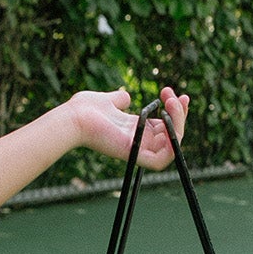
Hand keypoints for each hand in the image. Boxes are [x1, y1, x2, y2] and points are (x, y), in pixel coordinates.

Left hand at [69, 85, 188, 171]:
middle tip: (172, 93)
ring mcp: (136, 149)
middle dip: (180, 112)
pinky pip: (160, 161)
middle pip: (172, 134)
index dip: (174, 111)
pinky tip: (171, 123)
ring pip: (172, 145)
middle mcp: (138, 141)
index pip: (163, 125)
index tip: (174, 93)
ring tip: (170, 101)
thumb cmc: (84, 110)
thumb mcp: (108, 100)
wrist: (72, 117)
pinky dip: (173, 146)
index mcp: (134, 130)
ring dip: (178, 122)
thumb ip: (119, 100)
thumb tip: (126, 97)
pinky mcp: (132, 153)